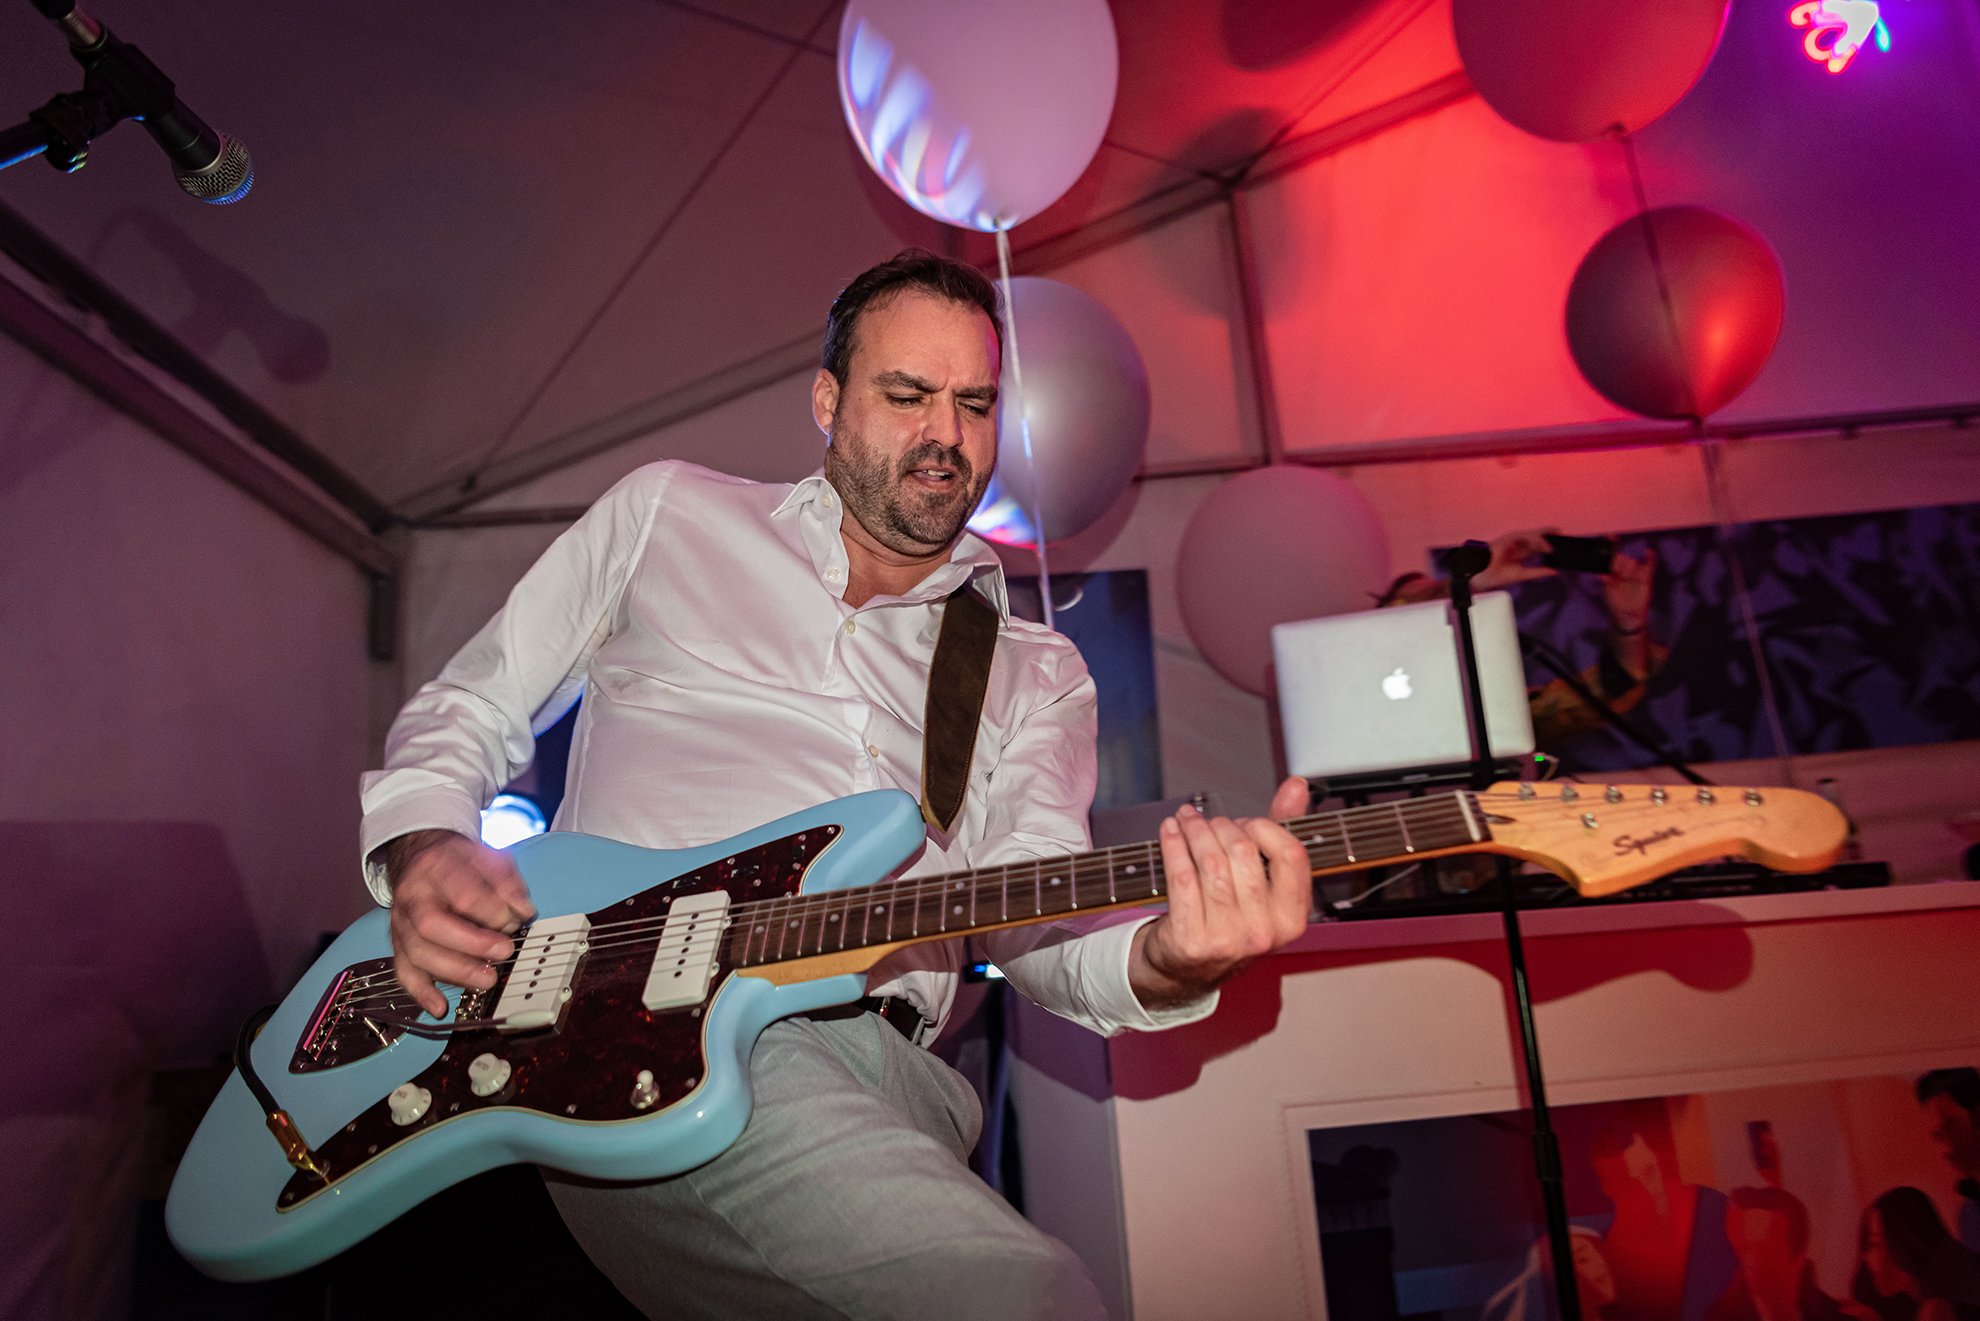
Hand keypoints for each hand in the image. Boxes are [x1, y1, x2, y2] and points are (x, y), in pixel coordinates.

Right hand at [386, 830, 535, 1017]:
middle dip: (471, 944)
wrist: (422, 857)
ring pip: (418, 953)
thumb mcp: (488, 857)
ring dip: (455, 971)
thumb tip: (523, 910)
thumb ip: (507, 881)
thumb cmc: (459, 863)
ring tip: (487, 979)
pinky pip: (403, 972)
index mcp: (435, 867)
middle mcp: (412, 896)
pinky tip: (440, 1007)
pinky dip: (421, 992)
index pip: (463, 893)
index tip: (516, 921)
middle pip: (431, 925)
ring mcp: (401, 922)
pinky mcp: (399, 944)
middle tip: (504, 952)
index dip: (492, 912)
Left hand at [1130, 776, 1312, 1007]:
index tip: (1245, 822)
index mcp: (1292, 918)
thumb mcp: (1263, 882)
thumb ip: (1281, 832)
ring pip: (1210, 862)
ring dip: (1194, 830)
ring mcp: (1228, 938)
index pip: (1290, 854)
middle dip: (1221, 826)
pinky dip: (1173, 846)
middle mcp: (1264, 932)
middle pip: (1243, 852)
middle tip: (1208, 823)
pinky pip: (1182, 877)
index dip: (1265, 827)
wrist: (1188, 968)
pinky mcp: (1191, 939)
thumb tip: (1297, 785)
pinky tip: (1169, 831)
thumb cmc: (1230, 916)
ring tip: (1185, 819)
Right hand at [1472, 529, 1558, 590]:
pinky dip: (1533, 540)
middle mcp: (1517, 545)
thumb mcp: (1522, 574)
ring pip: (1530, 535)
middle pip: (1535, 537)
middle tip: (1560, 534)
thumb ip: (1538, 572)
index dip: (1548, 544)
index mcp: (1520, 553)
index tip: (1561, 545)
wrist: (1480, 576)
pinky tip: (1541, 546)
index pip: (1537, 545)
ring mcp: (1511, 541)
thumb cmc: (1496, 575)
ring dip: (1541, 539)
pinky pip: (1522, 536)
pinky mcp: (1506, 539)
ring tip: (1552, 547)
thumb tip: (1554, 571)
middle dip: (1548, 535)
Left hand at [1601, 548, 1654, 635]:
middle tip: (1620, 576)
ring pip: (1633, 562)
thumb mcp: (1609, 594)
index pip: (1611, 557)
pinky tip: (1649, 552)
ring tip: (1629, 580)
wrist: (1630, 616)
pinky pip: (1648, 565)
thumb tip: (1603, 575)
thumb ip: (1607, 583)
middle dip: (1620, 564)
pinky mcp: (1646, 578)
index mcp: (1611, 573)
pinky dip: (1650, 558)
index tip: (1611, 537)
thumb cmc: (1616, 604)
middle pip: (1622, 558)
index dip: (1611, 546)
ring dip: (1630, 567)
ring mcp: (1634, 573)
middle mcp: (1623, 571)